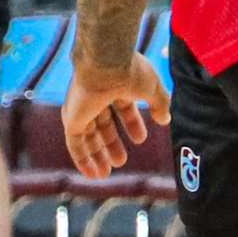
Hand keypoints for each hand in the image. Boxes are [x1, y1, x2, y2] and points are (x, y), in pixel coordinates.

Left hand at [64, 54, 169, 177]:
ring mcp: (81, 108)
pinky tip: (93, 174)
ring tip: (106, 174)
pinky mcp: (72, 120)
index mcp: (115, 85)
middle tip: (121, 161)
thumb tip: (165, 119)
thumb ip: (160, 104)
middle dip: (112, 143)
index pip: (122, 108)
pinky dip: (83, 160)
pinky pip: (75, 144)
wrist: (106, 62)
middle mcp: (96, 97)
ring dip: (97, 156)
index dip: (132, 124)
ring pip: (88, 137)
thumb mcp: (153, 89)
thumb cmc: (130, 71)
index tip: (140, 140)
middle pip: (103, 125)